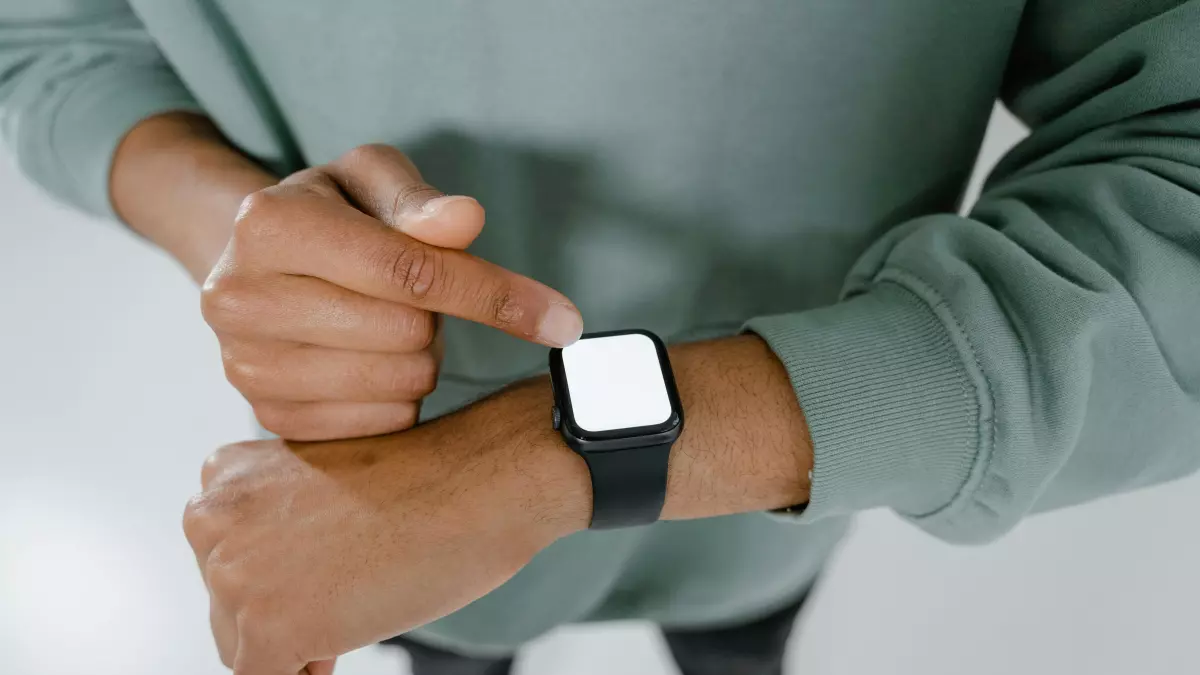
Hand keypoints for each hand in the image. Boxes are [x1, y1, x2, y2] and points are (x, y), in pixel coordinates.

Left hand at [183, 380, 590, 674]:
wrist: (474, 483)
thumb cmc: (423, 479)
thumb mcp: (322, 482)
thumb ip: (278, 522)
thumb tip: (274, 584)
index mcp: (225, 474)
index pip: (229, 557)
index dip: (284, 576)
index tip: (330, 565)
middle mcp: (210, 518)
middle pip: (227, 605)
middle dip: (285, 610)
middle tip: (352, 587)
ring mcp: (232, 574)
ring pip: (243, 646)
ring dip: (297, 640)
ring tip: (359, 600)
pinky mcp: (264, 627)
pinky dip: (306, 672)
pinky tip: (347, 638)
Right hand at [200, 144, 582, 439]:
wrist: (260, 263)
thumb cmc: (334, 213)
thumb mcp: (372, 179)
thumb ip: (420, 200)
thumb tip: (465, 220)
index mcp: (268, 224)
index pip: (406, 270)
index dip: (492, 293)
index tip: (562, 320)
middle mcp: (238, 298)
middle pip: (407, 331)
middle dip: (438, 317)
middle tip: (416, 298)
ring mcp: (247, 366)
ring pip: (400, 383)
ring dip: (422, 357)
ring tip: (389, 325)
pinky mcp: (267, 417)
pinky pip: (381, 424)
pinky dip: (401, 396)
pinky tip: (374, 363)